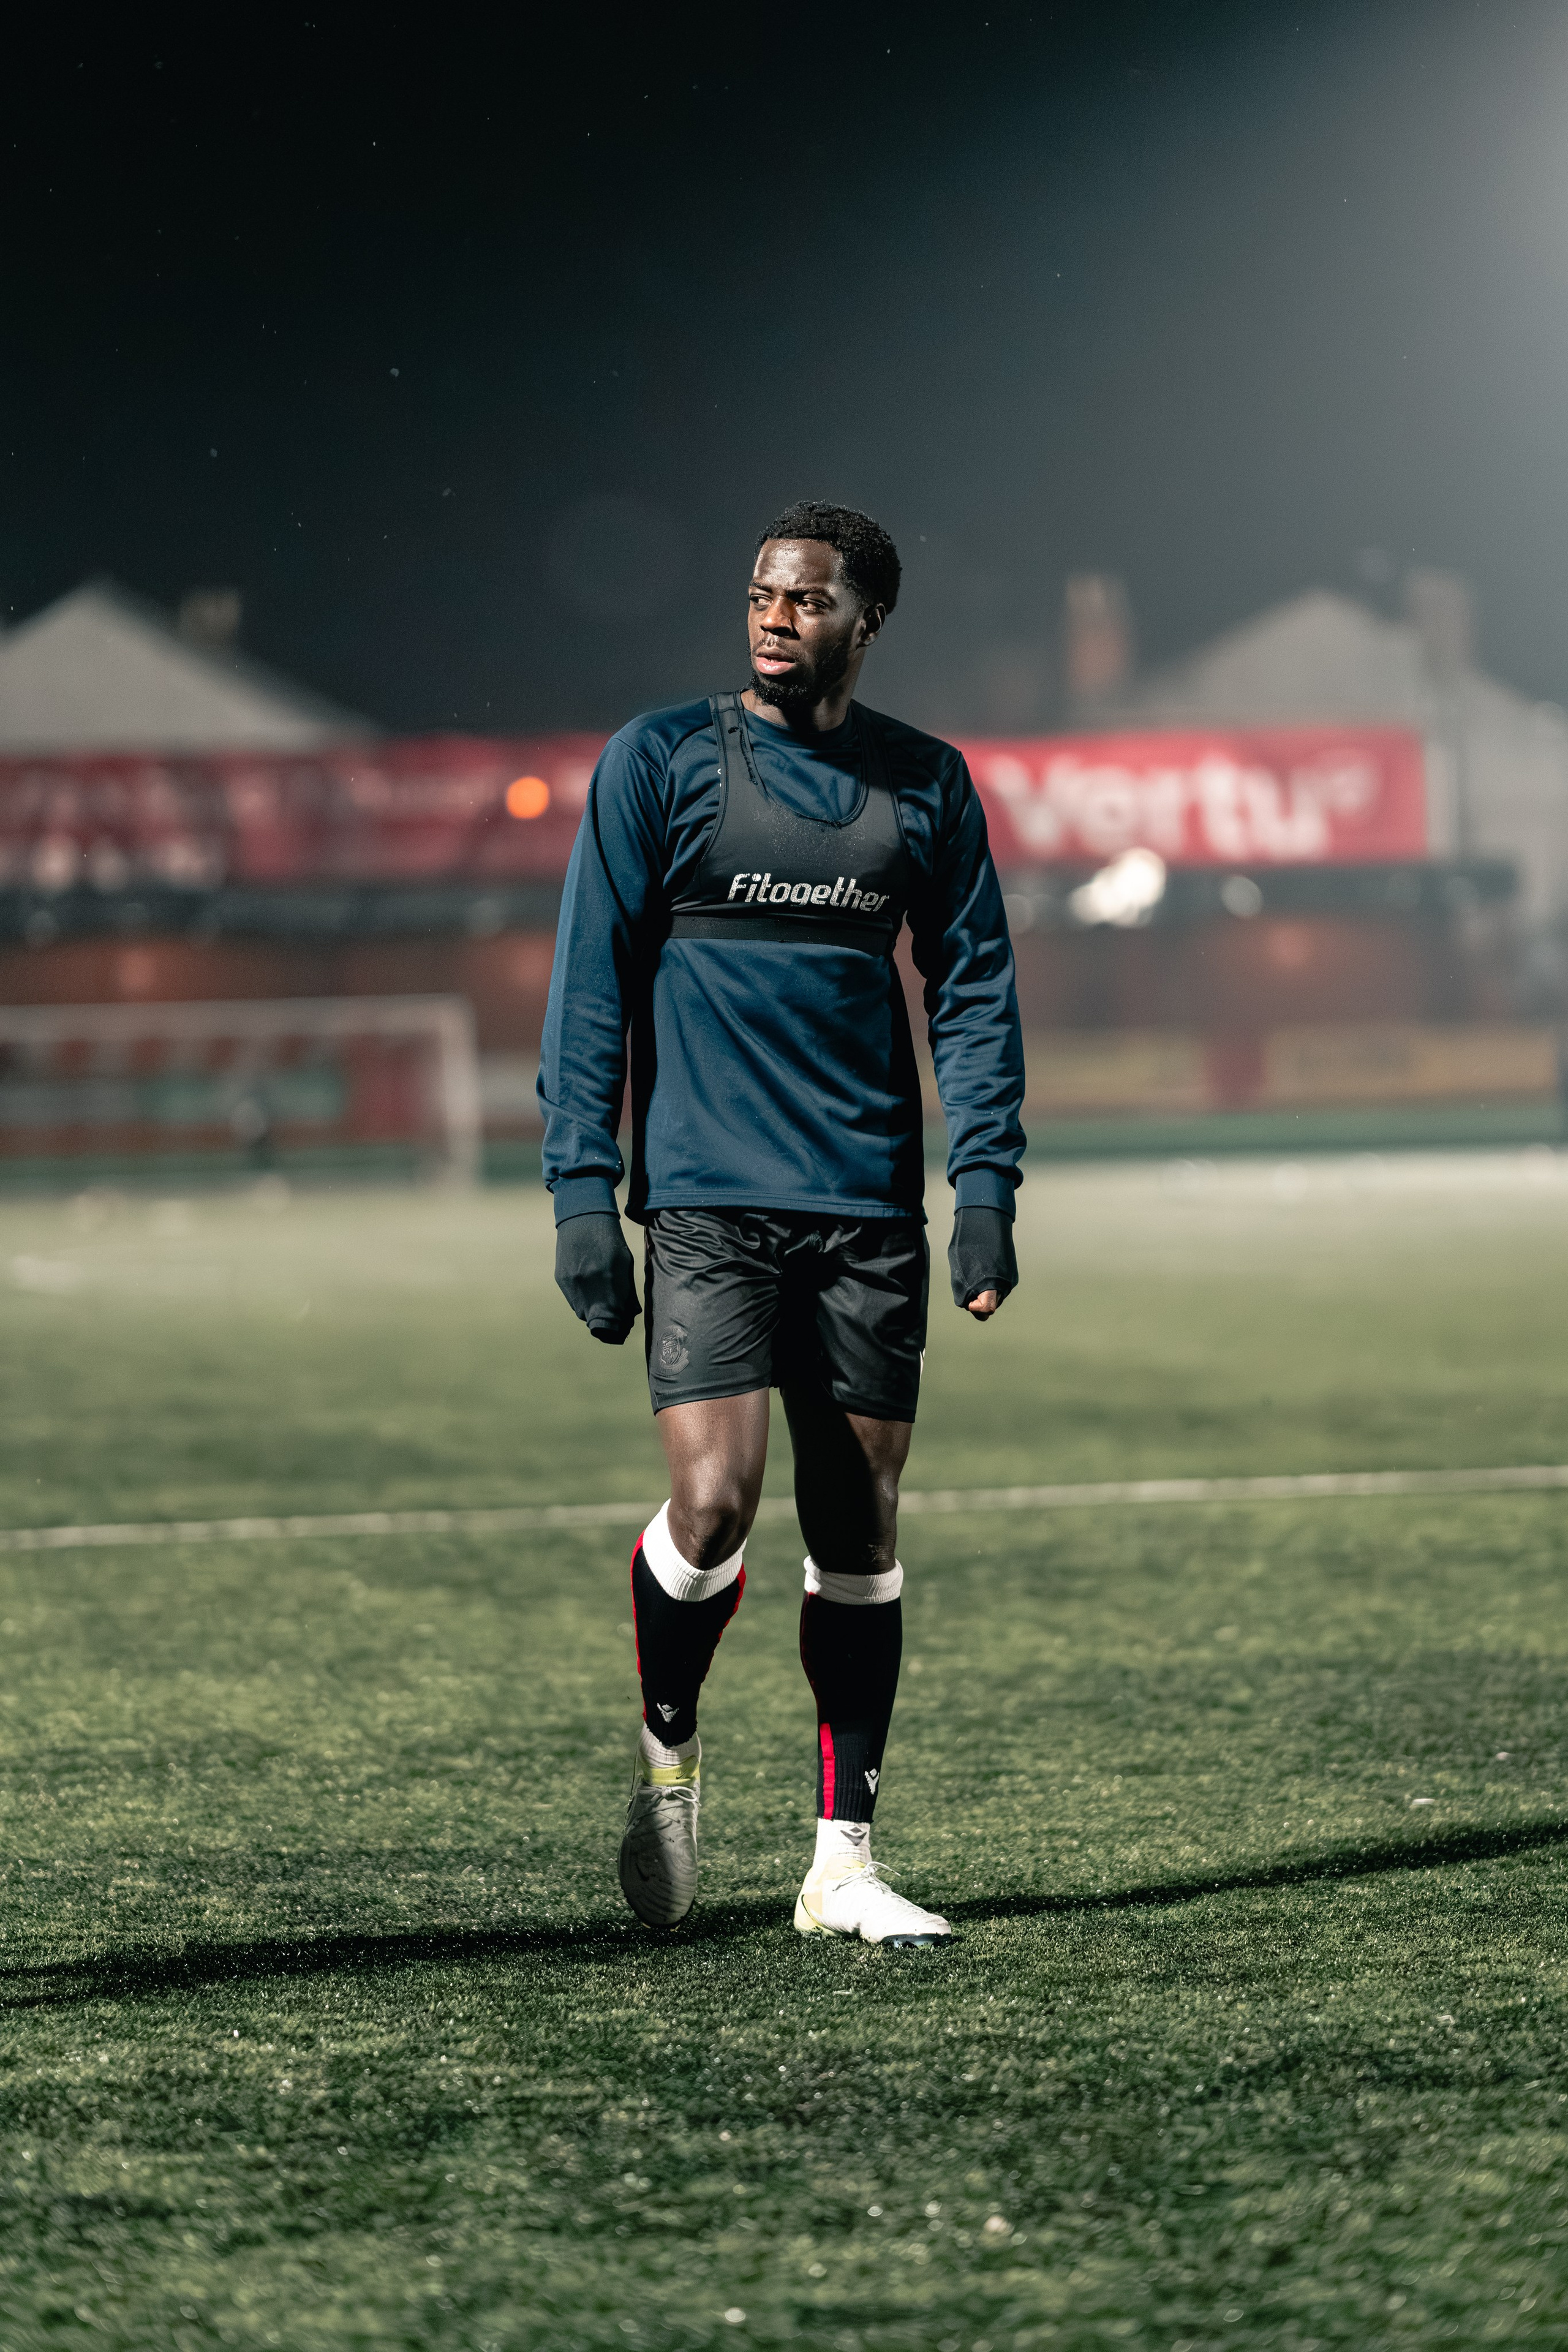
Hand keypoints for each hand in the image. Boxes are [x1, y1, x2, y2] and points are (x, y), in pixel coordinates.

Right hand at [555, 1211, 639, 1343]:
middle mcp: (589, 1284)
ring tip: (599, 1296)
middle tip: (613, 1313)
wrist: (583, 1217)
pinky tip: (587, 1285)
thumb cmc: (610, 1240)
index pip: (613, 1320)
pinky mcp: (560, 1279)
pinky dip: (581, 1299)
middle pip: (596, 1319)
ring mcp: (572, 1283)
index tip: (623, 1325)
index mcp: (610, 1281)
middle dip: (606, 1319)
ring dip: (592, 1310)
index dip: (618, 1327)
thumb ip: (627, 1291)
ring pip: (582, 1312)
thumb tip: (629, 1315)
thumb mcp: (626, 1263)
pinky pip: (572, 1300)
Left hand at [947, 1205, 1016, 1321]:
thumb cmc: (968, 1243)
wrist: (988, 1221)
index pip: (986, 1308)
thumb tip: (966, 1300)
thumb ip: (962, 1288)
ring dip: (984, 1291)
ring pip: (994, 1296)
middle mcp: (1004, 1284)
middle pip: (989, 1306)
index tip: (969, 1298)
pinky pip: (999, 1286)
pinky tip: (986, 1268)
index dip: (974, 1307)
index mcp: (991, 1282)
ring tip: (977, 1271)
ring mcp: (1010, 1279)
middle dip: (978, 1300)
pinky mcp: (1012, 1274)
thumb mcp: (958, 1268)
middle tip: (968, 1283)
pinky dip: (991, 1282)